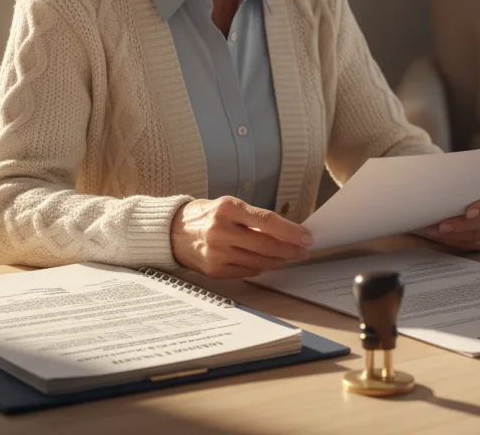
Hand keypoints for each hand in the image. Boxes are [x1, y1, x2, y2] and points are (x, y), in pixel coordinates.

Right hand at [171, 197, 312, 278]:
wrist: (172, 231)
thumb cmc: (206, 215)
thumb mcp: (228, 207)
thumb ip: (254, 219)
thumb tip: (286, 233)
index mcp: (227, 208)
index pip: (267, 221)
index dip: (290, 231)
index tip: (306, 237)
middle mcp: (221, 231)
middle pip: (265, 245)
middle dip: (290, 250)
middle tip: (303, 251)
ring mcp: (216, 253)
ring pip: (259, 261)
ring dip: (278, 260)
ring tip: (289, 257)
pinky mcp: (214, 270)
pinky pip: (246, 271)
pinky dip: (260, 268)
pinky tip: (268, 263)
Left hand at [418, 183, 479, 251]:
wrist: (468, 196)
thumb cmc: (467, 186)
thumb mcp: (469, 179)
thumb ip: (464, 181)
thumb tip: (443, 182)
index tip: (467, 212)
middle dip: (462, 225)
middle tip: (442, 225)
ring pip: (479, 236)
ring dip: (456, 236)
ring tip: (437, 232)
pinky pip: (475, 245)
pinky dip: (457, 242)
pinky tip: (444, 238)